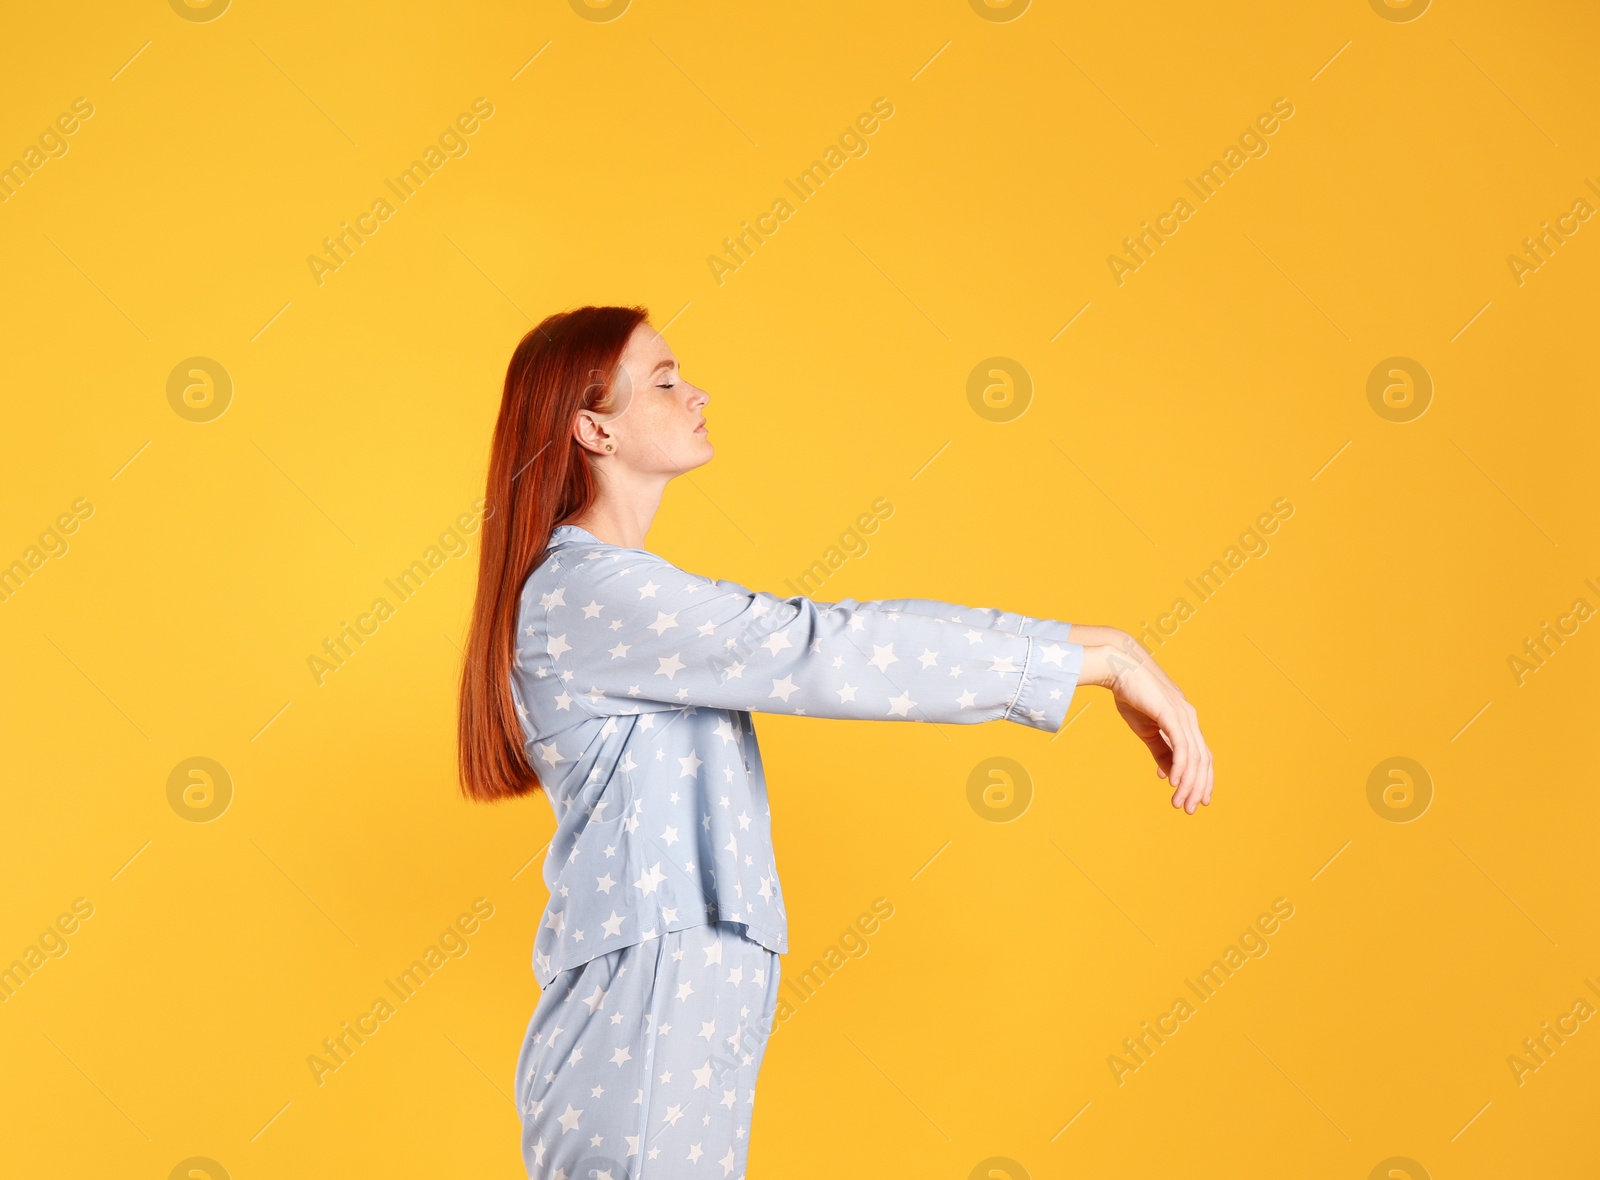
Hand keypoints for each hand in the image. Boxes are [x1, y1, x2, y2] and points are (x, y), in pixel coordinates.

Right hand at [1078, 643, 1212, 812]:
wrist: (1119, 667)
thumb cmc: (1132, 695)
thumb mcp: (1147, 729)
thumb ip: (1160, 750)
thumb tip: (1168, 774)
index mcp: (1185, 721)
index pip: (1201, 755)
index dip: (1201, 779)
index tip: (1197, 799)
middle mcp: (1190, 718)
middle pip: (1203, 760)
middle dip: (1198, 787)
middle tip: (1189, 809)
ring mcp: (1183, 715)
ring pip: (1194, 757)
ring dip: (1188, 783)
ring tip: (1180, 802)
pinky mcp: (1171, 713)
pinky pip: (1181, 746)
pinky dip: (1180, 766)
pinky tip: (1174, 782)